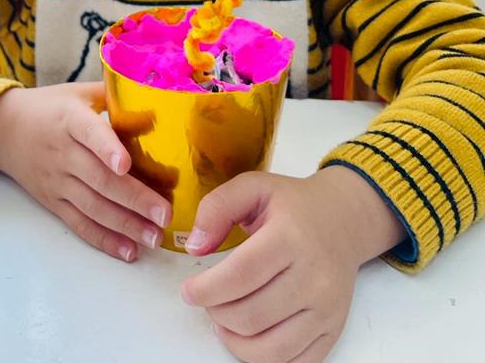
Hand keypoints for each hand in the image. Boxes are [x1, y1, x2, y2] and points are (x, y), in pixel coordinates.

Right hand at [0, 82, 171, 261]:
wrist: (3, 130)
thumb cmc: (50, 107)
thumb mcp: (78, 93)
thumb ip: (114, 96)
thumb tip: (158, 104)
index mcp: (70, 120)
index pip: (89, 133)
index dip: (107, 148)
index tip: (125, 165)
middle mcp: (63, 153)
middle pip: (98, 179)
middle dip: (134, 199)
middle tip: (164, 213)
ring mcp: (57, 181)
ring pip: (93, 207)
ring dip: (125, 225)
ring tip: (154, 236)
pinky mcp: (53, 203)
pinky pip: (79, 224)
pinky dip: (104, 240)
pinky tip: (129, 251)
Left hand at [180, 166, 405, 362]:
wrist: (344, 220)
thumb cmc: (293, 204)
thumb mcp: (253, 187)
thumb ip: (217, 208)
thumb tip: (194, 246)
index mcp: (290, 236)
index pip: (241, 275)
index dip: (207, 289)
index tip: (188, 291)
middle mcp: (314, 277)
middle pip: (252, 315)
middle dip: (216, 312)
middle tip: (207, 299)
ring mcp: (326, 309)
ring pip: (271, 349)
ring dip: (235, 340)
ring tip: (223, 319)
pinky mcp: (333, 330)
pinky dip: (263, 358)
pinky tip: (249, 336)